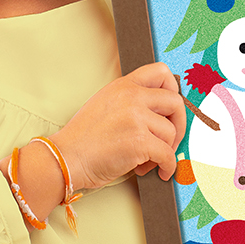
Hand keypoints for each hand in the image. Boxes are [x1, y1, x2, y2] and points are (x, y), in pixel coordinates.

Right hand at [52, 61, 185, 190]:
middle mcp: (131, 97)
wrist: (66, 158)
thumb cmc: (83, 138)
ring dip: (165, 150)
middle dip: (178, 124)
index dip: (172, 89)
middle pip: (175, 102)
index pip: (161, 72)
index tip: (169, 108)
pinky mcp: (140, 141)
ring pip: (171, 132)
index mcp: (122, 86)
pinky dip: (167, 167)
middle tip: (169, 139)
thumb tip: (161, 112)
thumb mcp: (104, 104)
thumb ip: (130, 100)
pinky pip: (168, 155)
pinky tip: (159, 171)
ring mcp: (136, 118)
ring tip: (147, 160)